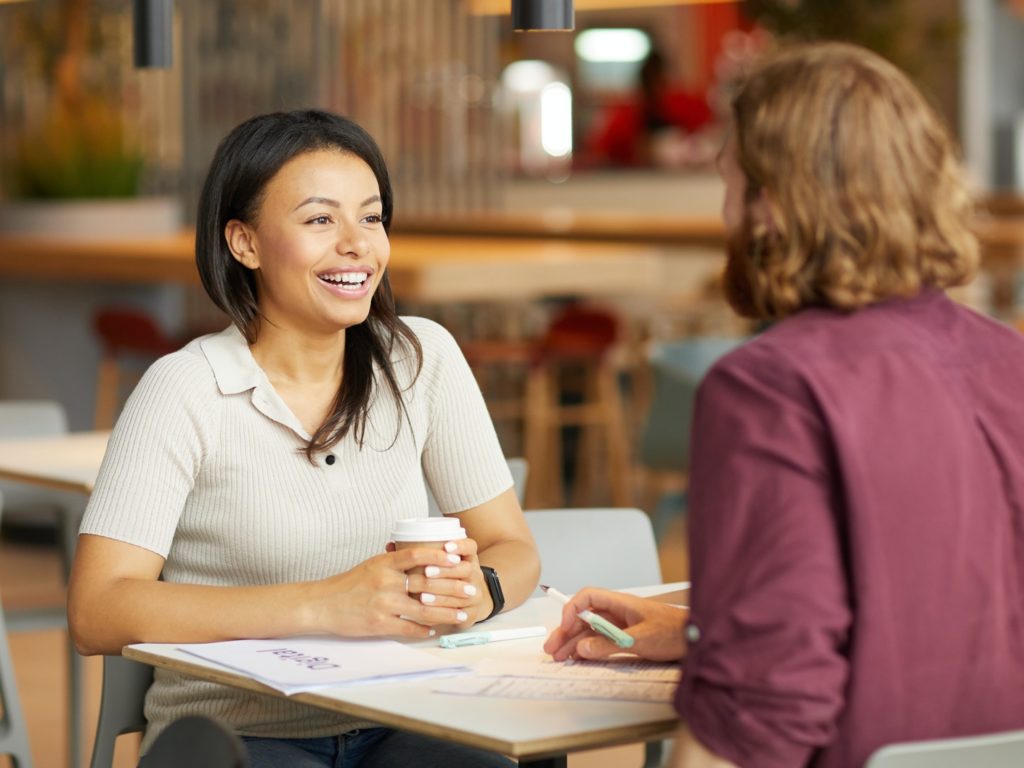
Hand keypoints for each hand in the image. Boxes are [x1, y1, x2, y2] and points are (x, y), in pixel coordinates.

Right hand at [309, 547, 474, 638]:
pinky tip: (435, 630)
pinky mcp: (379, 623)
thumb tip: (421, 557)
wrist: (322, 604)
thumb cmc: (348, 584)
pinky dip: (424, 629)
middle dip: (453, 588)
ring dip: (446, 612)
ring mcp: (383, 603)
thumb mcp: (372, 565)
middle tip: (471, 590)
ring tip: (462, 614)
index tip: (458, 557)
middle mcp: (386, 581)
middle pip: (427, 583)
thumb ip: (394, 562)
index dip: (440, 555)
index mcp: (384, 563)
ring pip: (423, 609)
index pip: (417, 554)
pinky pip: (408, 627)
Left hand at [393, 538, 489, 626]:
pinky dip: (446, 614)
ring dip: (442, 594)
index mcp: (466, 558)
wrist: (464, 603)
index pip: (470, 546)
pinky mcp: (472, 613)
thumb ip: (414, 555)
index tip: (445, 546)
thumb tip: (390, 545)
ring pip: (464, 592)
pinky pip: (462, 613)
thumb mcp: (434, 565)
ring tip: (423, 597)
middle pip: (466, 569)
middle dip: (445, 571)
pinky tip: (431, 614)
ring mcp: (476, 593)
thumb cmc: (442, 579)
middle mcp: (474, 573)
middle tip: (426, 572)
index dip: (459, 545)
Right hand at [543, 587, 687, 661]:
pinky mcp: (626, 639)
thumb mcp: (640, 639)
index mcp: (621, 603)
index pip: (588, 597)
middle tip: (552, 648)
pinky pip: (601, 642)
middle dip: (566, 631)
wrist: (697, 640)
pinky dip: (588, 649)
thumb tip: (582, 649)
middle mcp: (618, 612)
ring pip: (590, 631)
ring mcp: (621, 626)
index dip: (572, 609)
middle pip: (585, 617)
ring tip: (559, 657)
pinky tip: (578, 658)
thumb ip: (610, 644)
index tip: (564, 625)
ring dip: (574, 643)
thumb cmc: (675, 632)